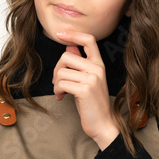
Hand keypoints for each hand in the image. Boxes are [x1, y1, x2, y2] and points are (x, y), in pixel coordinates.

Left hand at [52, 28, 120, 149]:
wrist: (103, 124)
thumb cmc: (93, 104)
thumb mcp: (87, 80)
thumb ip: (80, 63)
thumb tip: (69, 46)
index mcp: (99, 65)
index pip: (89, 40)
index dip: (73, 34)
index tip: (60, 34)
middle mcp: (97, 69)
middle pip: (66, 56)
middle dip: (56, 69)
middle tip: (57, 82)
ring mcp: (92, 79)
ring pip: (61, 72)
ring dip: (56, 84)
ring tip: (60, 92)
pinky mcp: (84, 90)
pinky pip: (61, 83)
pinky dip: (57, 91)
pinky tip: (61, 97)